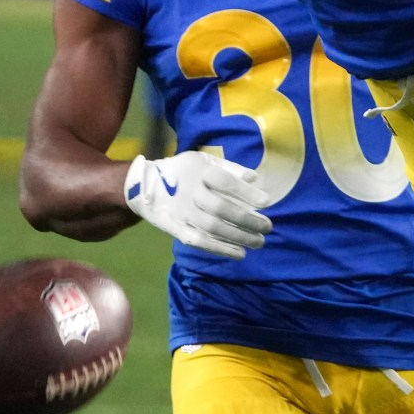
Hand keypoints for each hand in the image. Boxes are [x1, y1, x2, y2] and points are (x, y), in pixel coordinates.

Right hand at [123, 152, 272, 258]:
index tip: (266, 203)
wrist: (145, 185)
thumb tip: (254, 178)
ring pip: (212, 228)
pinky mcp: (176, 229)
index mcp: (199, 172)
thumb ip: (229, 167)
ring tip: (259, 242)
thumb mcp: (203, 159)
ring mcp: (182, 212)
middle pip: (221, 209)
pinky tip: (239, 254)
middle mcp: (190, 192)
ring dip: (238, 237)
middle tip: (268, 227)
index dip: (247, 194)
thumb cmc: (183, 171)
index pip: (226, 183)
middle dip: (247, 220)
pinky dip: (220, 249)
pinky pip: (199, 241)